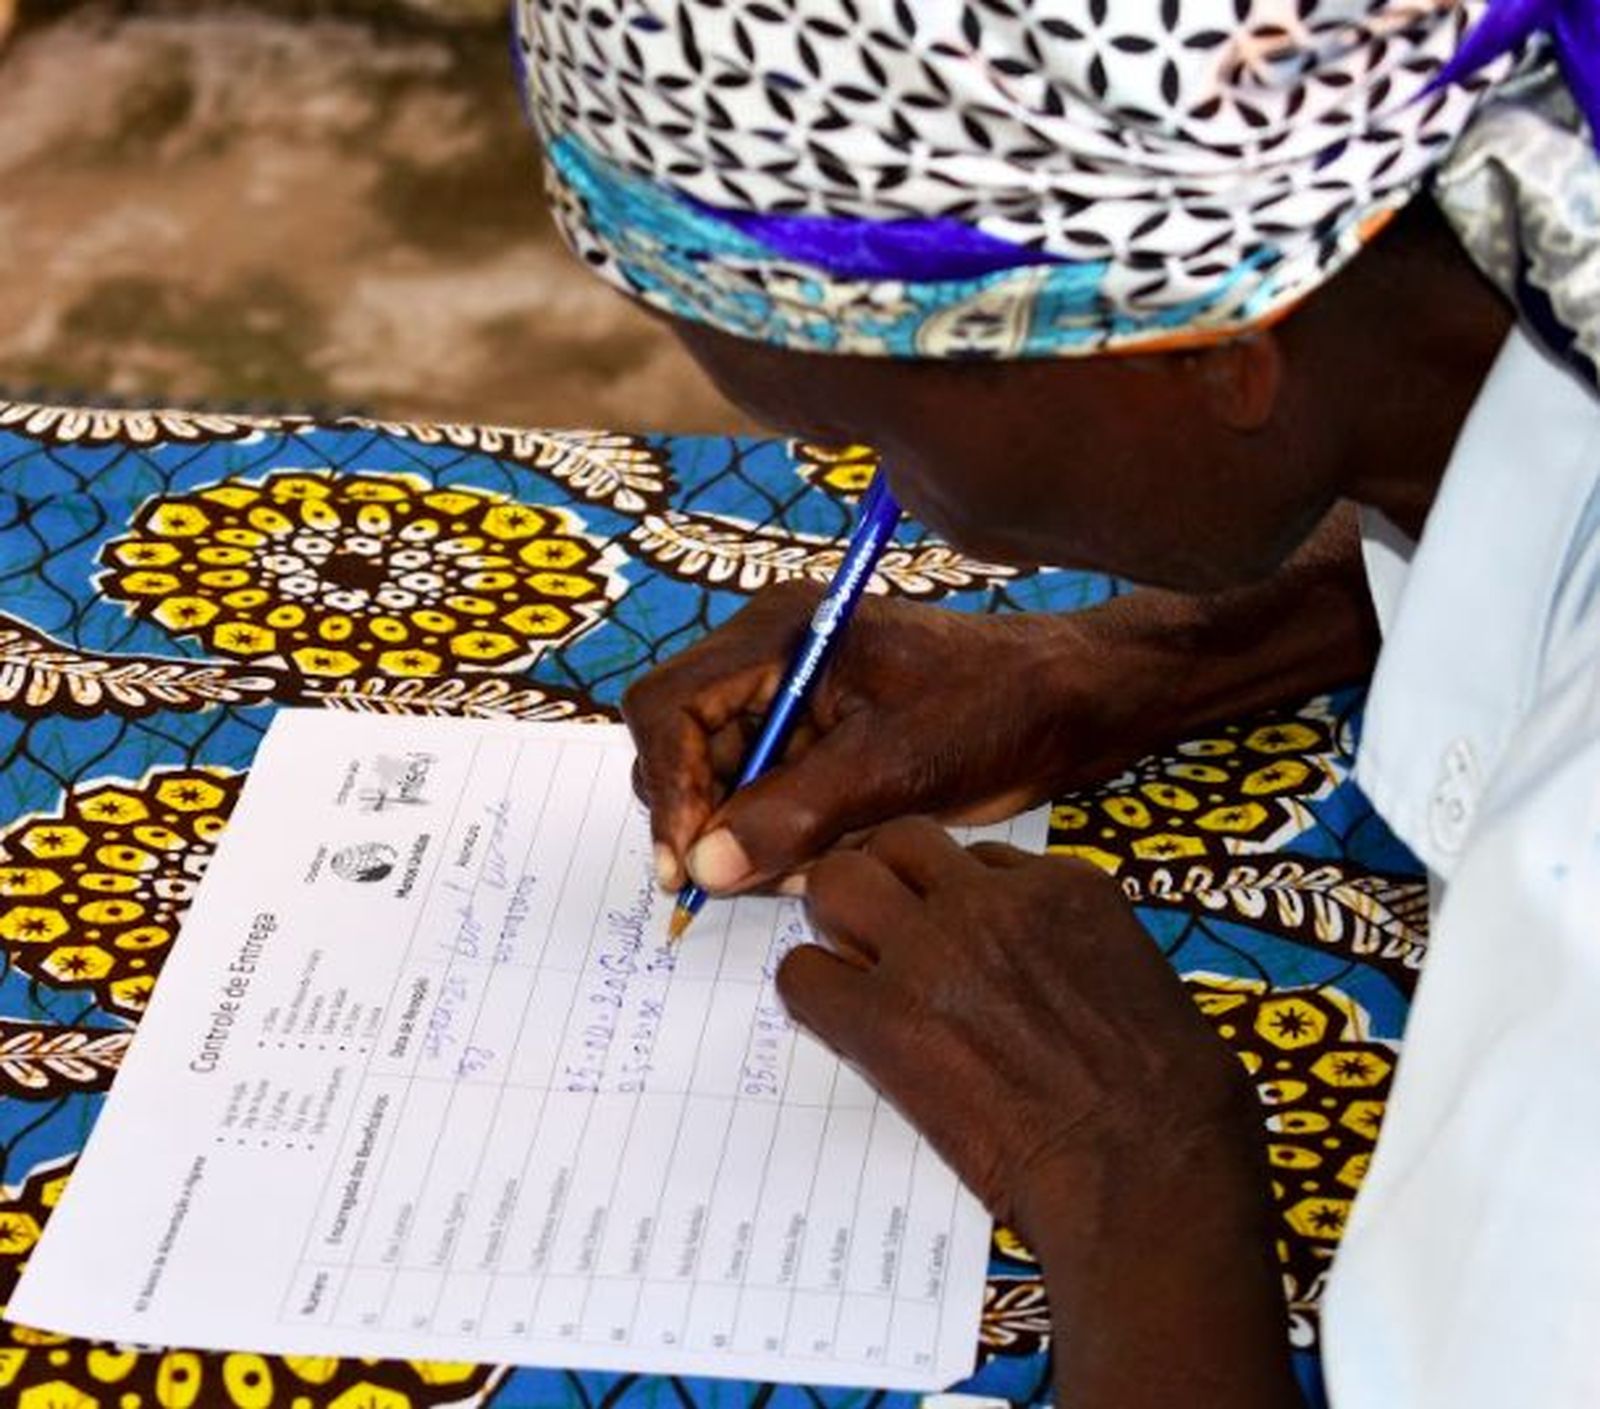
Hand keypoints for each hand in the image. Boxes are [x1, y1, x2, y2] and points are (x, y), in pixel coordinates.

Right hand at [624, 504, 1377, 898]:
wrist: (1069, 705)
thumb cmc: (994, 711)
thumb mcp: (894, 765)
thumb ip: (794, 813)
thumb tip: (706, 867)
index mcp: (778, 635)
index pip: (670, 706)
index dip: (669, 787)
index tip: (691, 862)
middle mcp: (769, 657)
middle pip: (681, 741)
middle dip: (702, 815)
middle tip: (738, 881)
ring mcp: (792, 696)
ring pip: (719, 775)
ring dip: (743, 833)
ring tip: (801, 871)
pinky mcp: (817, 735)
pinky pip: (763, 790)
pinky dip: (779, 835)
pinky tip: (827, 858)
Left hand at [778, 816, 1248, 1228]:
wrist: (1149, 1170)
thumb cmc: (1172, 1095)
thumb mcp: (1139, 974)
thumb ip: (1070, 942)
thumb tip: (1030, 957)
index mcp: (1061, 885)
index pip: (977, 854)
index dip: (956, 896)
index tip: (956, 934)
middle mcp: (990, 900)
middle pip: (897, 841)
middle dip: (884, 878)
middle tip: (881, 930)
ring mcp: (933, 953)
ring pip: (837, 882)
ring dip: (835, 919)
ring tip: (849, 965)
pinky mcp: (886, 1020)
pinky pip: (804, 976)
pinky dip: (811, 994)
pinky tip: (839, 1023)